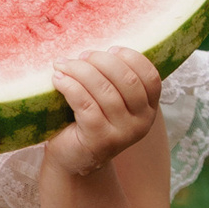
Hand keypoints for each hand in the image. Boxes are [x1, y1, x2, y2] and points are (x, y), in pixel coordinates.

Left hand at [44, 47, 161, 177]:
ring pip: (104, 91)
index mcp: (149, 108)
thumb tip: (95, 48)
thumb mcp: (109, 100)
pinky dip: (70, 87)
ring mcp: (123, 134)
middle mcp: (142, 122)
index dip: (130, 58)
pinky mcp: (100, 140)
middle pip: (127, 80)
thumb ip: (112, 78)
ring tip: (62, 65)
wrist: (73, 159)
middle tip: (80, 56)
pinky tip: (58, 79)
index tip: (108, 50)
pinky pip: (86, 105)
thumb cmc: (89, 121)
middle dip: (101, 62)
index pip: (150, 76)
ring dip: (80, 72)